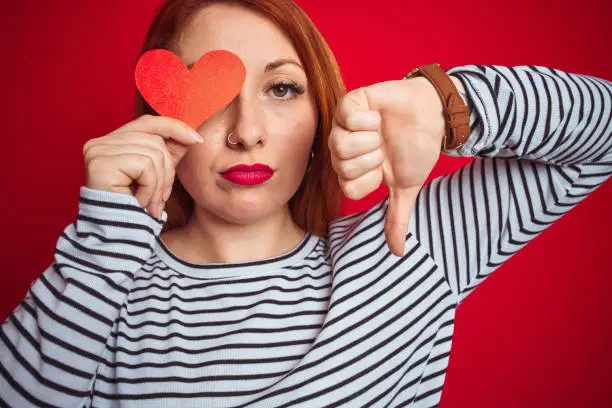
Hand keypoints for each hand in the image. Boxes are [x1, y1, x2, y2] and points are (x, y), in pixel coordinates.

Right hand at [83, 115, 202, 218]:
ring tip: (150, 203)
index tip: (197, 140)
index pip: (148, 123)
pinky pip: (145, 166)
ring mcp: (97, 152)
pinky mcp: (100, 164)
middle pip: (155, 140)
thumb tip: (191, 136)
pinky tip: (140, 202)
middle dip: (167, 171)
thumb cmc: (134, 210)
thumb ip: (168, 155)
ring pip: (153, 153)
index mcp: (110, 142)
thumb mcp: (156, 177)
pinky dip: (150, 188)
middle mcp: (99, 143)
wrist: (115, 238)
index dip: (175, 128)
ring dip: (159, 184)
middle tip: (161, 198)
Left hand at [329, 77, 452, 255]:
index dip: (370, 180)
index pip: (347, 187)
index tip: (383, 169)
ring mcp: (343, 125)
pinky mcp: (350, 102)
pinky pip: (346, 117)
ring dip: (370, 141)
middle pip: (341, 167)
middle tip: (383, 148)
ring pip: (340, 144)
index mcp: (351, 169)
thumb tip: (398, 253)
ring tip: (381, 133)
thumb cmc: (417, 149)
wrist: (433, 116)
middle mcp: (342, 148)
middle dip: (372, 160)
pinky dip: (368, 120)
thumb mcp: (406, 187)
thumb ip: (397, 218)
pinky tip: (377, 117)